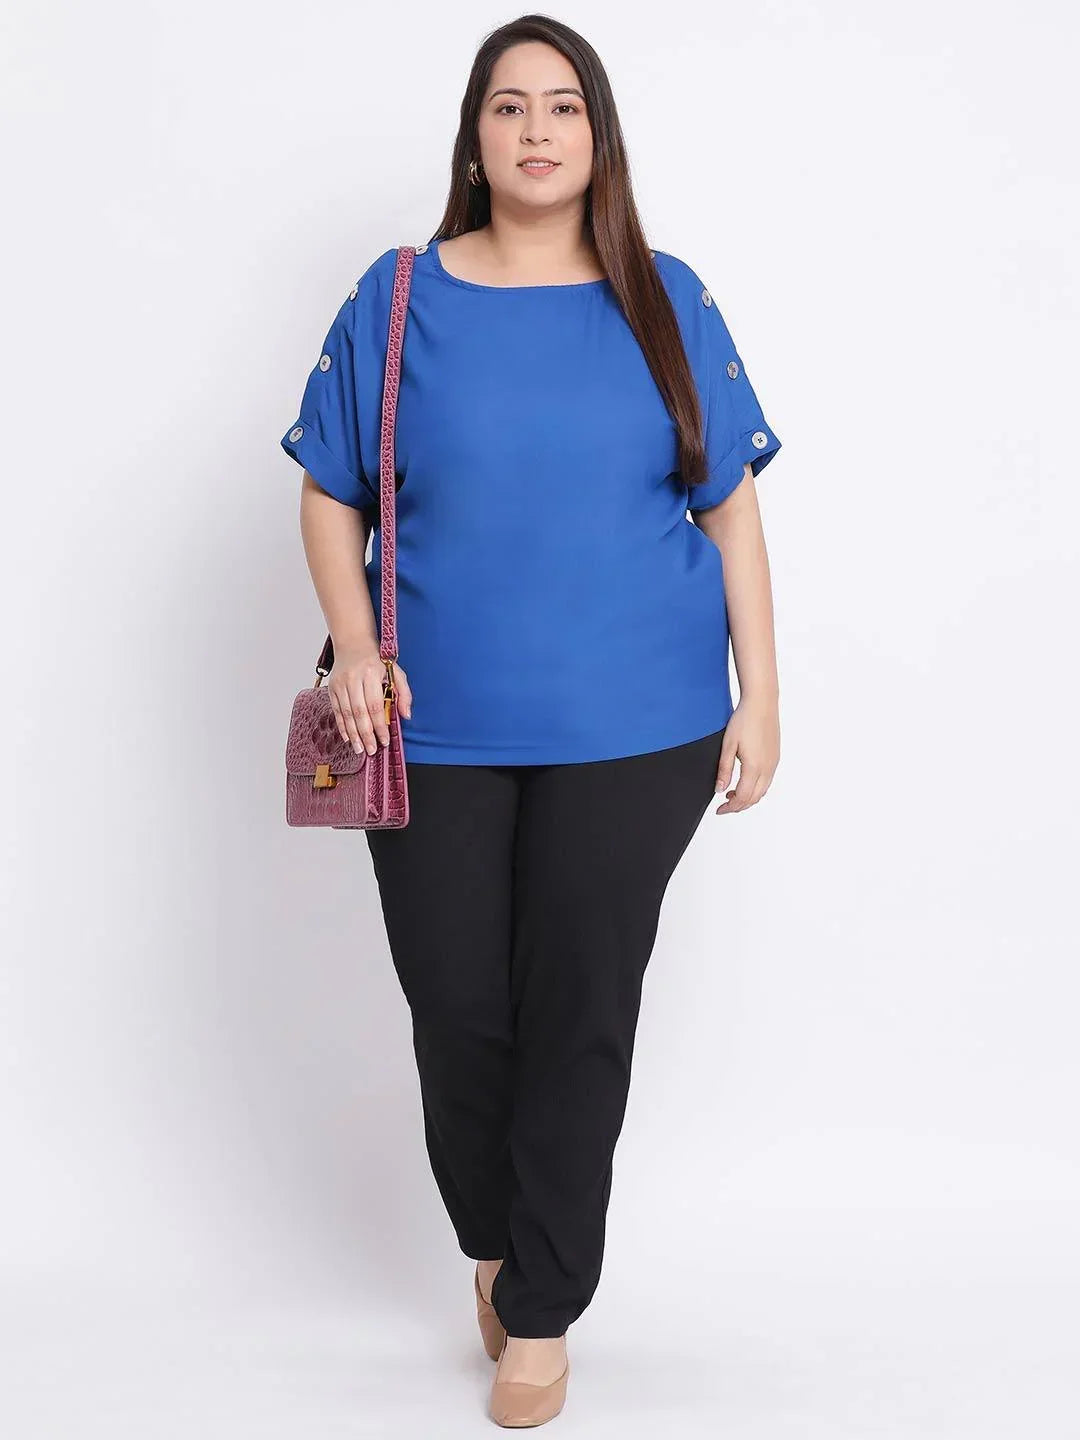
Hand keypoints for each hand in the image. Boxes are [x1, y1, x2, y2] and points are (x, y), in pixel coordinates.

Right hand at [328, 646, 412, 755]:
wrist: (353, 643)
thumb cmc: (376, 660)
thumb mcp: (396, 671)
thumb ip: (404, 693)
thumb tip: (406, 715)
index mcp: (371, 673)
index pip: (375, 705)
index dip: (379, 725)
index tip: (385, 740)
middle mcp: (353, 678)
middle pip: (359, 712)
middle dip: (366, 734)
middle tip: (372, 750)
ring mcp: (340, 683)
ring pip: (346, 713)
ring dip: (353, 734)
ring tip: (360, 749)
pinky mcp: (332, 687)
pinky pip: (337, 710)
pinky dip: (342, 726)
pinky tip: (348, 738)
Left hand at [713, 695, 778, 813]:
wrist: (762, 703)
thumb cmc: (744, 720)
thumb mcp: (728, 745)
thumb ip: (724, 769)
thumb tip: (719, 789)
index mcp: (754, 767)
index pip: (742, 797)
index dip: (730, 807)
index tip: (719, 809)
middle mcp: (767, 767)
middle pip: (754, 798)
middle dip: (739, 806)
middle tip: (724, 806)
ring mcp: (773, 763)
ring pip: (762, 791)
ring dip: (748, 797)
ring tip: (731, 795)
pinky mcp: (775, 757)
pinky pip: (767, 781)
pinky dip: (756, 788)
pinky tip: (744, 782)